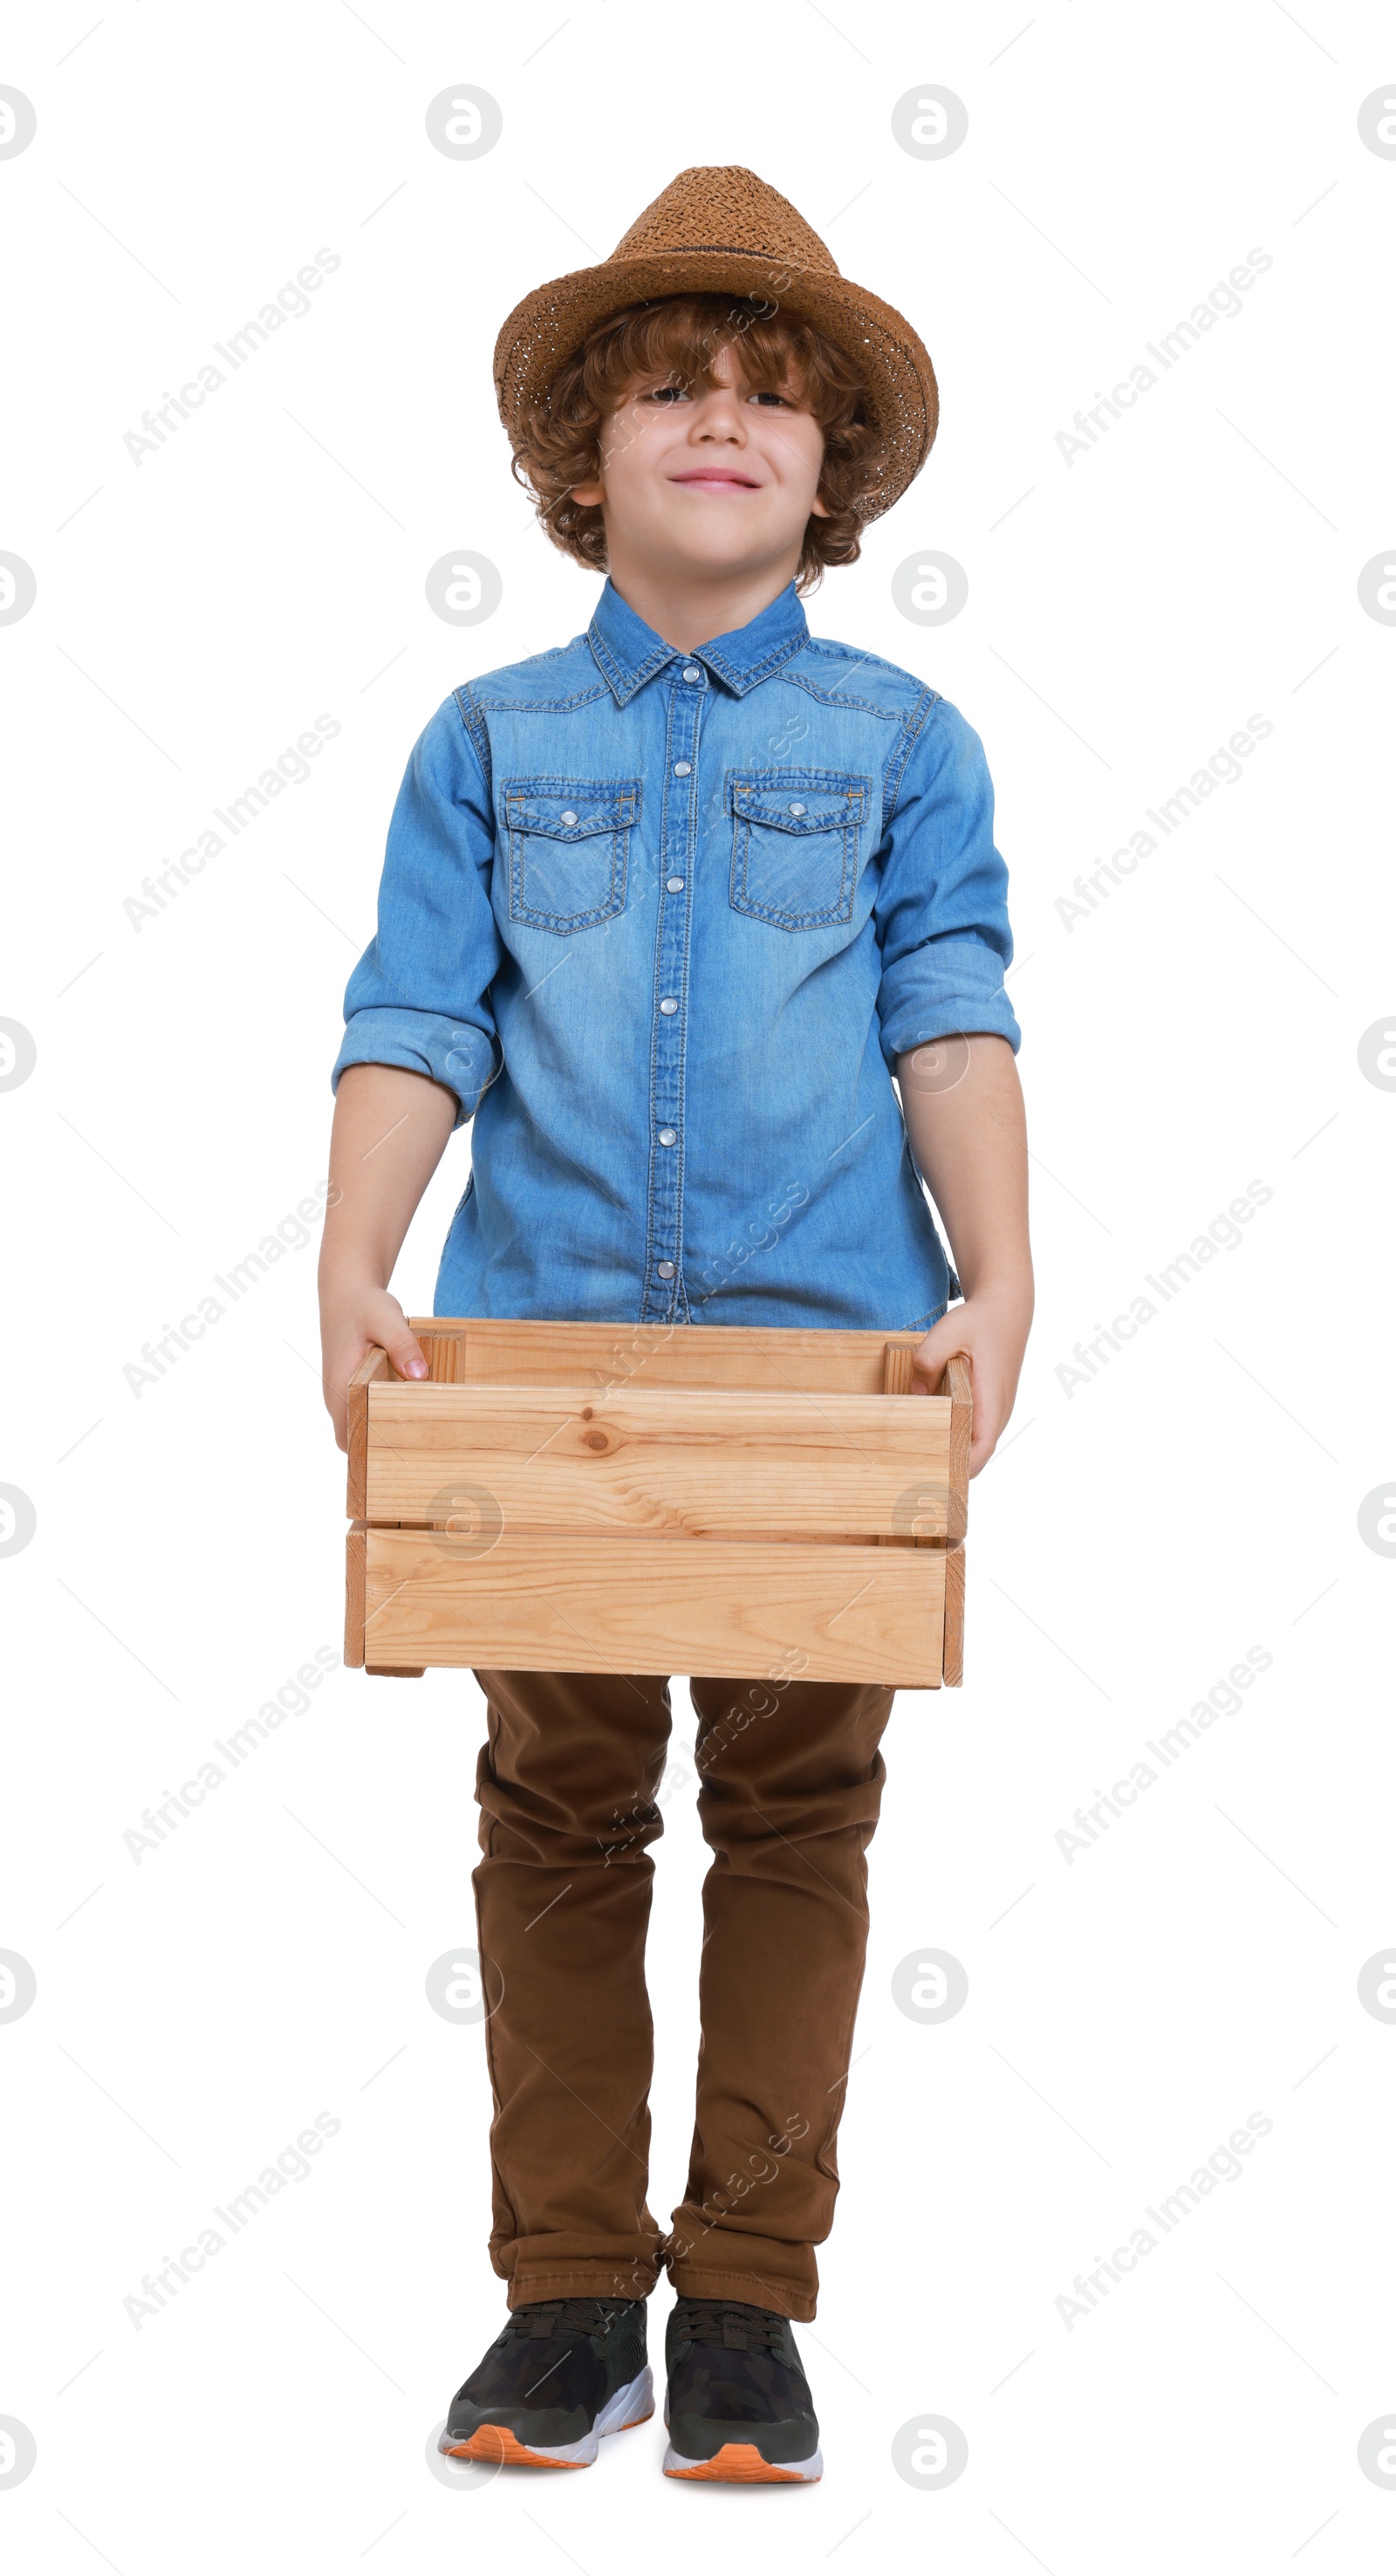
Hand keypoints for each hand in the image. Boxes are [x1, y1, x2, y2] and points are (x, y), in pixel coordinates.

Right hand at [320, 1281, 428, 1451]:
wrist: (347, 1292)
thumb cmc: (365, 1306)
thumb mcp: (387, 1319)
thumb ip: (403, 1346)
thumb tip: (419, 1376)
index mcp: (341, 1388)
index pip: (347, 1441)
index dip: (369, 1454)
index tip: (400, 1457)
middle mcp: (336, 1397)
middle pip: (353, 1441)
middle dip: (379, 1449)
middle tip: (417, 1447)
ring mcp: (340, 1394)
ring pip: (358, 1428)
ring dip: (381, 1432)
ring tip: (417, 1431)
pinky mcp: (348, 1388)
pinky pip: (362, 1413)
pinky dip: (380, 1416)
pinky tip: (407, 1408)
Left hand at [910, 1284, 1031, 1475]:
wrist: (1007, 1309)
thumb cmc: (980, 1321)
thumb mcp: (949, 1331)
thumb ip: (928, 1360)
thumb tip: (915, 1394)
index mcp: (991, 1401)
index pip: (980, 1452)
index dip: (958, 1471)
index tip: (931, 1479)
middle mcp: (998, 1413)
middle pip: (977, 1458)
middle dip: (950, 1471)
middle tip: (913, 1478)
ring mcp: (996, 1411)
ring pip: (977, 1448)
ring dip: (954, 1457)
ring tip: (918, 1462)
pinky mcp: (991, 1406)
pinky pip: (975, 1434)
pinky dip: (958, 1442)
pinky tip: (932, 1437)